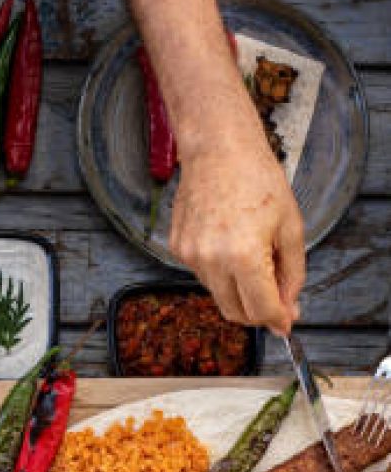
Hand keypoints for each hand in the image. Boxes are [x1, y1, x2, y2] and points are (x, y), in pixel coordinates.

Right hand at [170, 124, 304, 336]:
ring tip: (251, 254)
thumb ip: (292, 273)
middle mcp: (212, 261)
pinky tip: (228, 239)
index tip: (286, 322)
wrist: (218, 149)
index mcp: (244, 256)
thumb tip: (288, 309)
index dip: (277, 320)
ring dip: (238, 289)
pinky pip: (203, 274)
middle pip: (235, 312)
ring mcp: (191, 256)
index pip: (261, 309)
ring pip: (218, 294)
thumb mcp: (290, 226)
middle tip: (274, 299)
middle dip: (257, 313)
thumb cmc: (258, 180)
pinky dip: (220, 269)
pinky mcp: (178, 249)